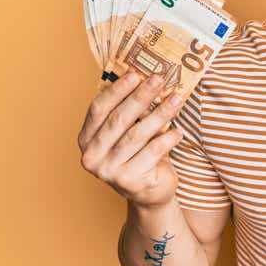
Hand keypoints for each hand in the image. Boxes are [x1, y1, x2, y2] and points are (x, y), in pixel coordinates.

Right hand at [78, 73, 184, 207]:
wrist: (150, 192)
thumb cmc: (140, 153)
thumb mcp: (130, 131)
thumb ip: (132, 110)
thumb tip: (149, 78)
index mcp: (87, 138)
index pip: (98, 109)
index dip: (117, 90)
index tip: (135, 74)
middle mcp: (92, 156)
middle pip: (118, 120)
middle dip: (140, 97)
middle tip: (159, 79)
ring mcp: (109, 171)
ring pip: (137, 135)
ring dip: (160, 114)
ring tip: (177, 99)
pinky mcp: (130, 181)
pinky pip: (152, 153)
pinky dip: (168, 139)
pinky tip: (179, 130)